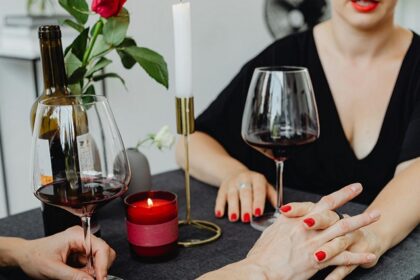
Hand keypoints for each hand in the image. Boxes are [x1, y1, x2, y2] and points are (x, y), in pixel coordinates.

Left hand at [15, 226, 115, 279]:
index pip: (101, 248)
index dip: (103, 265)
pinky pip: (92, 265)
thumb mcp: (52, 270)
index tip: (101, 279)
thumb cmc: (34, 257)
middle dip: (100, 268)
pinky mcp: (81, 254)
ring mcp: (82, 246)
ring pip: (100, 260)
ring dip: (93, 272)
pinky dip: (88, 273)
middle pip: (105, 252)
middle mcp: (82, 238)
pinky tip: (76, 275)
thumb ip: (73, 276)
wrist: (24, 256)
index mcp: (77, 235)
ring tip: (78, 277)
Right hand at [214, 170, 276, 222]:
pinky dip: (219, 206)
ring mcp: (232, 183)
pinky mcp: (222, 188)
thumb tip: (282, 208)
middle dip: (246, 206)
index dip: (258, 201)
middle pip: (245, 193)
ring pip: (232, 195)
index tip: (258, 212)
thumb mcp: (265, 186)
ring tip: (234, 218)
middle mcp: (244, 178)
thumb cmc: (254, 185)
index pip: (258, 190)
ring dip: (233, 207)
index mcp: (257, 178)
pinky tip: (220, 214)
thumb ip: (273, 196)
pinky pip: (220, 197)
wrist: (235, 173)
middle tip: (247, 219)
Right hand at [244, 184, 379, 279]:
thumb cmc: (261, 254)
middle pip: (335, 212)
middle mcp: (306, 228)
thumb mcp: (271, 232)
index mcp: (295, 219)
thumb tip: (288, 219)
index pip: (321, 203)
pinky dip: (357, 256)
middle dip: (351, 203)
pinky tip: (369, 255)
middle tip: (366, 198)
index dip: (339, 194)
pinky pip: (342, 258)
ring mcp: (313, 243)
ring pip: (343, 230)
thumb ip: (284, 224)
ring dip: (361, 223)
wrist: (259, 270)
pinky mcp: (317, 260)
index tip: (352, 188)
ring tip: (375, 217)